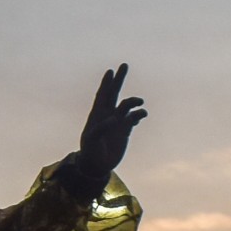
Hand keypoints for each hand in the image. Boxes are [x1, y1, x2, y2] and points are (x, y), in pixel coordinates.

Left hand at [51, 62, 148, 199]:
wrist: (97, 165)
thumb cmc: (90, 151)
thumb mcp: (91, 140)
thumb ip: (101, 128)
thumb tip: (114, 119)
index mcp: (97, 114)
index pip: (102, 94)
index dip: (106, 83)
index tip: (110, 71)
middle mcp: (108, 115)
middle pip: (114, 93)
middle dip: (119, 79)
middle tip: (124, 65)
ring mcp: (118, 121)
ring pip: (127, 105)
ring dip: (133, 101)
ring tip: (139, 104)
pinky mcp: (126, 130)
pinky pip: (134, 117)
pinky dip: (138, 114)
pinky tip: (141, 115)